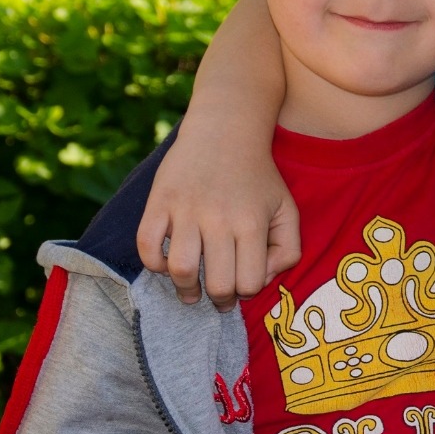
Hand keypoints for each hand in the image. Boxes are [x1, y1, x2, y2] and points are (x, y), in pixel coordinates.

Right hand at [135, 135, 301, 308]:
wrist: (225, 132)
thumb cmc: (258, 177)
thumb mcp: (286, 210)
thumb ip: (288, 250)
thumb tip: (263, 278)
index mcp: (252, 224)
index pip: (248, 283)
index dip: (246, 293)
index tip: (241, 286)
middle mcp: (219, 219)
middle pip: (216, 284)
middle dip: (218, 301)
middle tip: (217, 300)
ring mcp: (186, 210)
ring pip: (180, 270)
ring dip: (184, 289)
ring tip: (190, 292)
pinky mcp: (159, 201)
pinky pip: (146, 245)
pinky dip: (154, 264)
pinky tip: (166, 264)